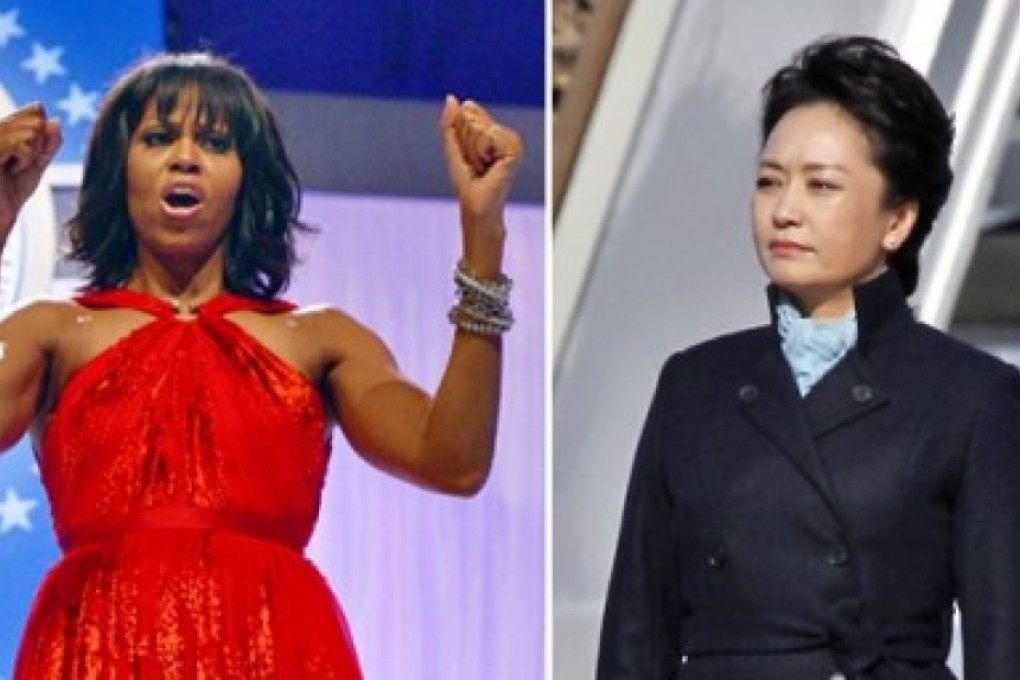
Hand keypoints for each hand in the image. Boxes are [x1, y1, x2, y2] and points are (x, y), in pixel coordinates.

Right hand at [0, 103, 61, 242]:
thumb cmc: (10, 192)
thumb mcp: (36, 164)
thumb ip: (48, 143)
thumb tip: (56, 121)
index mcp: (2, 126)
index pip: (36, 111)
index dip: (42, 138)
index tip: (24, 157)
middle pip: (37, 120)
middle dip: (37, 148)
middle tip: (16, 166)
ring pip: (32, 131)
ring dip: (29, 157)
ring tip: (10, 170)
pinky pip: (23, 145)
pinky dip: (24, 161)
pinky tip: (8, 171)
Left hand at [440, 96, 522, 274]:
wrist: (477, 206)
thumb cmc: (467, 183)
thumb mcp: (454, 149)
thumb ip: (450, 124)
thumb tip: (452, 98)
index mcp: (492, 133)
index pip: (469, 114)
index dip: (461, 134)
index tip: (468, 156)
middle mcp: (505, 135)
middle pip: (474, 119)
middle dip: (467, 143)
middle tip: (475, 164)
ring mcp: (511, 142)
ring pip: (481, 127)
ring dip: (474, 150)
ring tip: (482, 166)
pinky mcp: (514, 150)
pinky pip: (488, 135)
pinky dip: (482, 152)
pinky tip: (490, 166)